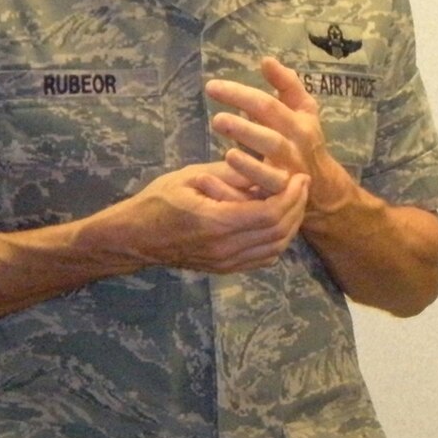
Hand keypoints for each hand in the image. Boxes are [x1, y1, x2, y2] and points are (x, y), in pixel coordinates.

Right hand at [92, 159, 308, 273]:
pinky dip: (278, 241)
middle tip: (302, 185)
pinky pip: (263, 259)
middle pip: (278, 232)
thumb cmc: (157, 201)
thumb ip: (231, 175)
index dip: (291, 195)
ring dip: (291, 224)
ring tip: (295, 200)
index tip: (299, 176)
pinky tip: (278, 221)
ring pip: (275, 248)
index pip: (270, 213)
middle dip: (297, 207)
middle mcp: (225, 248)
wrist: (134, 238)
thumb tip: (266, 168)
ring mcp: (225, 263)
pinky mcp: (225, 269)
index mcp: (216, 222)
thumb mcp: (191, 177)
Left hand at [206, 57, 357, 213]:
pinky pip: (259, 198)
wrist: (322, 185)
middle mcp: (294, 151)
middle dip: (245, 130)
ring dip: (249, 166)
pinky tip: (219, 182)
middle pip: (271, 141)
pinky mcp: (278, 200)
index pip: (268, 106)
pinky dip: (239, 193)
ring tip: (227, 154)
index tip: (211, 87)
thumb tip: (266, 60)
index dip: (240, 95)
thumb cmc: (304, 139)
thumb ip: (286, 84)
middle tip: (217, 120)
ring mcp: (287, 178)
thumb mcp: (303, 109)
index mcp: (297, 124)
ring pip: (270, 175)